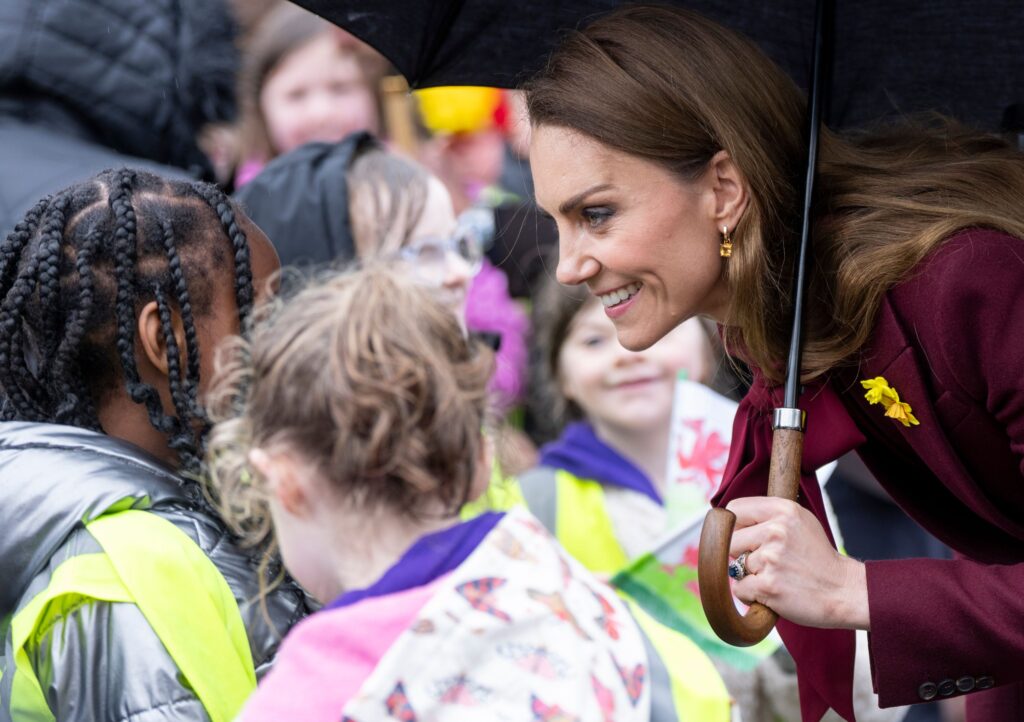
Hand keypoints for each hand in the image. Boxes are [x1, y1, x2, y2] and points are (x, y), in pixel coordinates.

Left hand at [726, 496, 869, 630]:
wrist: (845, 591)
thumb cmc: (817, 557)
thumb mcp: (799, 521)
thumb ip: (767, 515)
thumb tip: (727, 518)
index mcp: (784, 510)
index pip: (734, 509)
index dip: (734, 526)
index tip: (745, 537)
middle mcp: (777, 530)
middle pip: (730, 540)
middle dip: (740, 553)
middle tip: (766, 562)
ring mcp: (772, 558)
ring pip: (734, 566)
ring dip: (749, 576)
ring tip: (776, 576)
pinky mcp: (769, 585)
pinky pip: (739, 588)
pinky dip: (751, 595)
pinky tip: (773, 592)